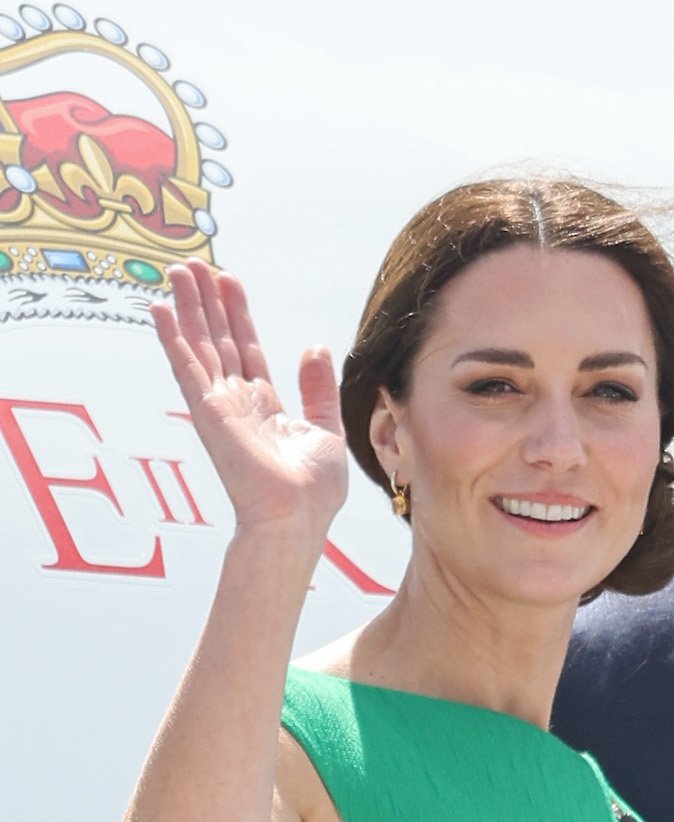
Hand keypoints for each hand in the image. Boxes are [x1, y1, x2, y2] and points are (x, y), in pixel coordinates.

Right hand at [151, 260, 347, 536]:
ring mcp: (220, 406)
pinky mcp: (208, 413)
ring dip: (187, 308)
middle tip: (195, 264)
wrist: (299, 518)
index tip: (228, 281)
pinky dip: (172, 338)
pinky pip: (187, 367)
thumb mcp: (326, 428)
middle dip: (207, 301)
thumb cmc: (313, 490)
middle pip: (219, 339)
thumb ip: (317, 389)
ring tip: (177, 271)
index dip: (237, 313)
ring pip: (200, 345)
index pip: (247, 348)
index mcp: (264, 405)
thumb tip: (315, 347)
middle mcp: (237, 401)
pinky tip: (159, 311)